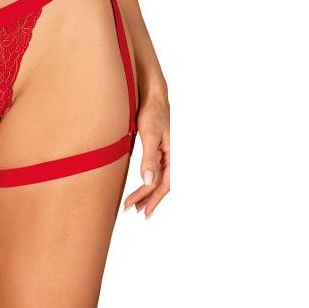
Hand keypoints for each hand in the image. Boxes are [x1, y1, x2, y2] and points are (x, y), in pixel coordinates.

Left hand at [123, 95, 169, 216]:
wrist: (152, 96)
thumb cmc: (153, 112)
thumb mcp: (149, 135)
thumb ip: (149, 159)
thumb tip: (149, 181)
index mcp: (174, 155)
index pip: (163, 183)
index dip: (150, 198)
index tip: (136, 208)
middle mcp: (172, 157)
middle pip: (162, 184)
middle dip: (148, 199)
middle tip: (133, 211)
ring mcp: (166, 153)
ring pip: (159, 179)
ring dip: (148, 193)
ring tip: (136, 205)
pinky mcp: (159, 150)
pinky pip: (156, 170)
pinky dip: (148, 181)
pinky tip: (143, 186)